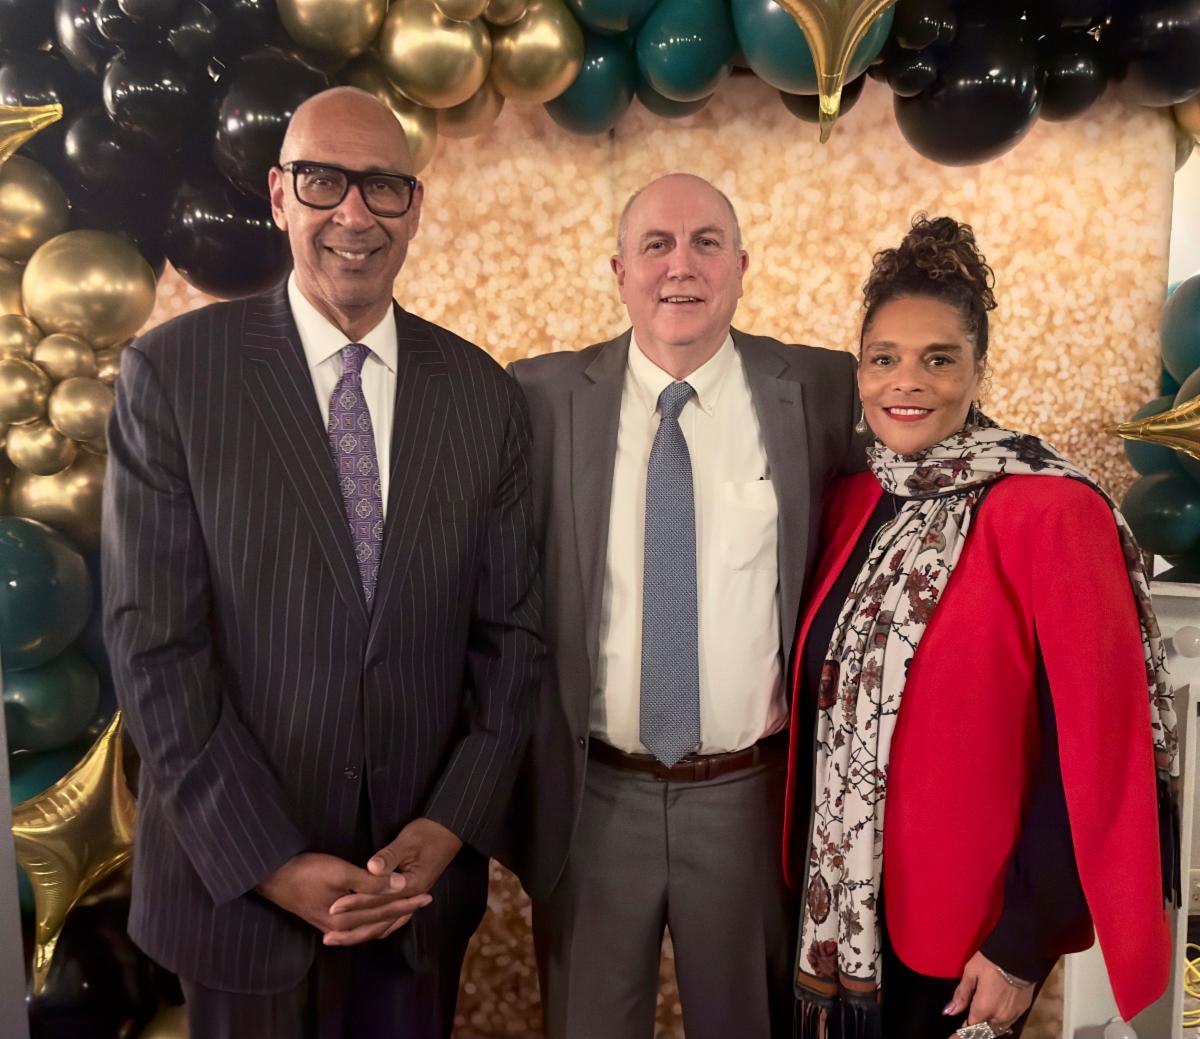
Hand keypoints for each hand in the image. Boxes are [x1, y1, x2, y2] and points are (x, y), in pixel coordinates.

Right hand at [257, 851, 431, 943]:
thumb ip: (372, 883)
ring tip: (405, 909)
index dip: (408, 903)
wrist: (270, 876)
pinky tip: (373, 916)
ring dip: (387, 917)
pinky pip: (356, 924)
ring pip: (367, 926)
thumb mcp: (341, 873)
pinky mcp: (323, 918)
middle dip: (402, 911)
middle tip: (423, 901)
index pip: (385, 912)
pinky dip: (371, 920)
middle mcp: (340, 927)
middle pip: (378, 923)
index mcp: (347, 918)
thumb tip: (402, 886)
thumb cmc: (305, 871)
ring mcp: (330, 925)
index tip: (427, 895)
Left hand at [324, 818, 462, 945]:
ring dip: (362, 932)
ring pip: (386, 925)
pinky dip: (374, 927)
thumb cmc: (428, 833)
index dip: (355, 902)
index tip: (333, 906)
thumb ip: (389, 857)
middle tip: (328, 933)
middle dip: (353, 925)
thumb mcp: (408, 841)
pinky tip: (360, 928)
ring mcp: (412, 901)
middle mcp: (413, 899)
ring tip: (338, 937)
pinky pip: (390, 920)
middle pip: (381, 920)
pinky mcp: (409, 898)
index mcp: (412, 886)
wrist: (448, 832)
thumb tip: (371, 868)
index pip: (378, 899)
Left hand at [944, 951, 1034, 1034]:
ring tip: (978, 1022)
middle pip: (984, 1031)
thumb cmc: (991, 961)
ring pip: (997, 1029)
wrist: (1020, 955)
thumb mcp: (971, 973)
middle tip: (965, 1028)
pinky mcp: (1022, 1010)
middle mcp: (999, 1017)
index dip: (961, 1034)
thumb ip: (961, 995)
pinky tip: (993, 1016)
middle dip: (975, 1031)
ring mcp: (1013, 1015)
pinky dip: (998, 1023)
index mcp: (983, 1009)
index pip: (970, 1029)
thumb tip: (949, 1012)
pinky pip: (1008, 1023)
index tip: (953, 1037)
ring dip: (987, 1028)